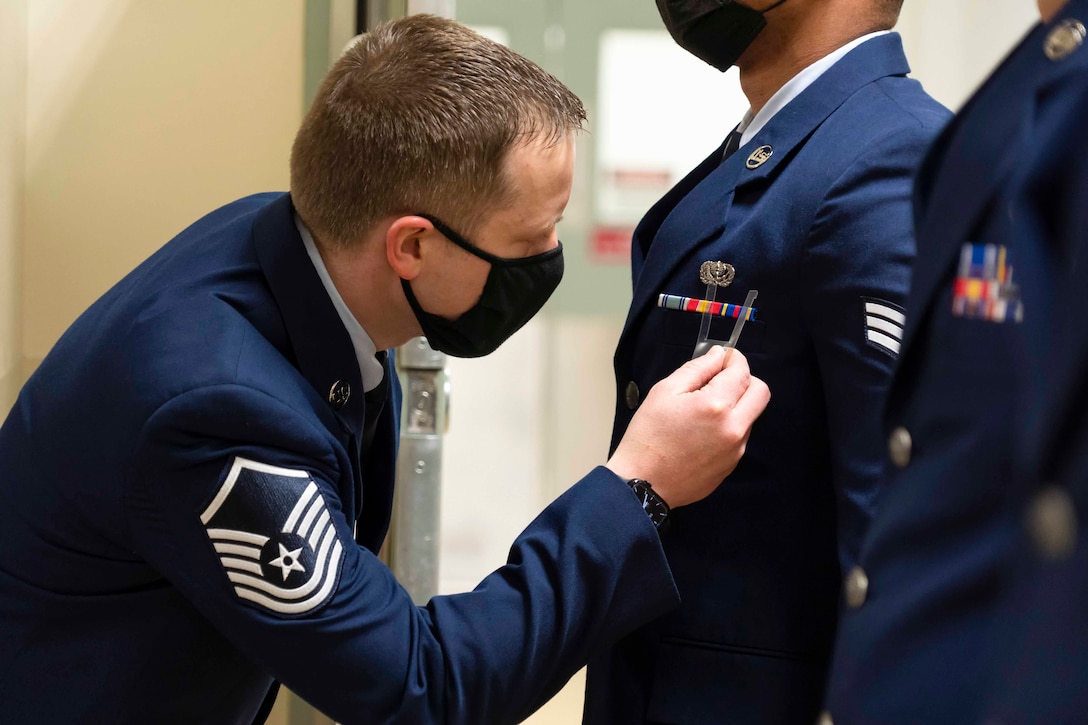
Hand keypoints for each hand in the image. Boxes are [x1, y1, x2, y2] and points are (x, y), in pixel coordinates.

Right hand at [606, 347, 769, 507]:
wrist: (643, 483)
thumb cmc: (647, 437)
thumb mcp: (664, 392)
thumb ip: (696, 369)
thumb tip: (717, 355)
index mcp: (716, 406)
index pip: (741, 372)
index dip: (734, 359)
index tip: (724, 357)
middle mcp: (733, 428)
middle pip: (760, 392)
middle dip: (745, 379)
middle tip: (722, 379)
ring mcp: (735, 450)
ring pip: (751, 415)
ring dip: (737, 404)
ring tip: (705, 409)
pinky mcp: (732, 465)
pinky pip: (740, 436)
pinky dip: (729, 425)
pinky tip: (703, 431)